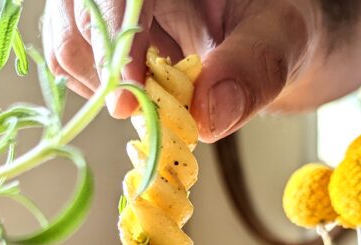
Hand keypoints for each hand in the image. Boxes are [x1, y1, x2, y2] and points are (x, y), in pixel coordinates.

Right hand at [42, 0, 327, 141]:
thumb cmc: (292, 23)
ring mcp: (112, 4)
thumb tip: (208, 118)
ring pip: (68, 41)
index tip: (131, 99)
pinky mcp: (102, 29)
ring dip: (106, 86)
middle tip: (145, 110)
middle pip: (76, 16)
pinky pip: (74, 60)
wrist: (288, 33)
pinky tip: (146, 93)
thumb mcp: (288, 39)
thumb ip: (253, 71)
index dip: (116, 38)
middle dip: (107, 69)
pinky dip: (104, 91)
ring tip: (161, 93)